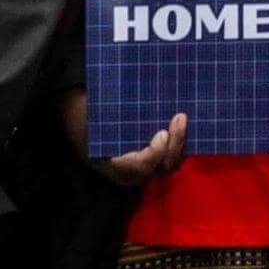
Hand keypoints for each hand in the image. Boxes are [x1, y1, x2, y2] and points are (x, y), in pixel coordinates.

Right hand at [60, 88, 187, 186]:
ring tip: (183, 119)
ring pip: (170, 165)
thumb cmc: (87, 123)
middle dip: (175, 144)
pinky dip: (180, 146)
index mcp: (113, 165)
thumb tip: (119, 94)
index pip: (140, 166)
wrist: (84, 133)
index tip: (162, 134)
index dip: (154, 153)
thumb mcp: (90, 120)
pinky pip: (171, 160)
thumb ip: (106, 113)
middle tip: (180, 117)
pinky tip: (184, 126)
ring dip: (181, 144)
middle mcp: (130, 174)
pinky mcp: (152, 165)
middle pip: (161, 167)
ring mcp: (143, 172)